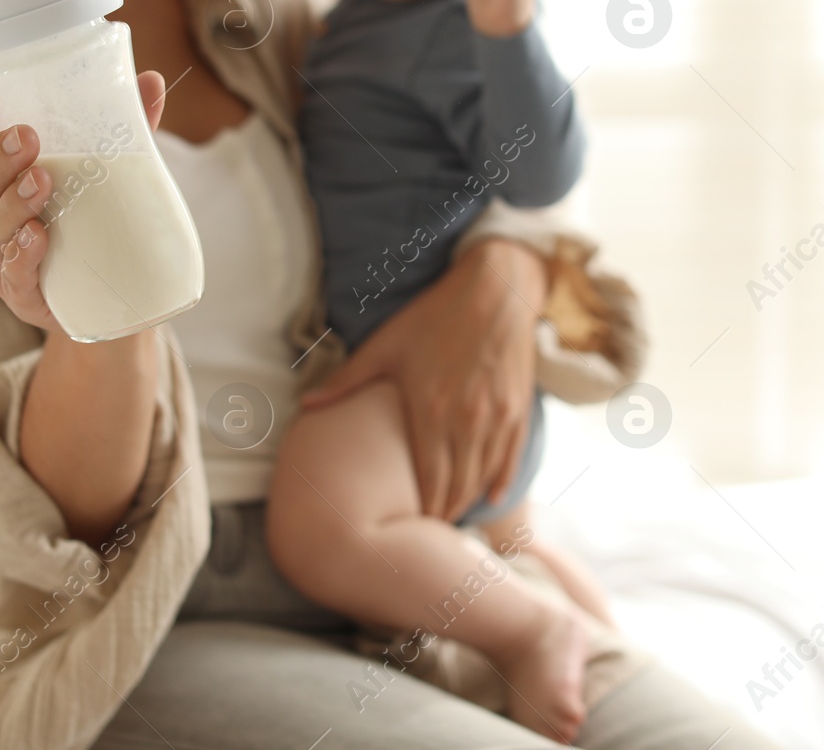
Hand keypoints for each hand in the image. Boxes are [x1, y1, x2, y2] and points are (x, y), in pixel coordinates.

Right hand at [0, 70, 166, 330]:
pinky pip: (14, 273)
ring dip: (14, 203)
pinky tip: (36, 236)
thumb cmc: (91, 223)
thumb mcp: (109, 175)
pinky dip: (23, 254)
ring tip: (40, 180)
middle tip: (26, 138)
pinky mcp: (19, 293)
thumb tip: (152, 81)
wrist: (104, 298)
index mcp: (2, 179)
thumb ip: (127, 131)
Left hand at [301, 238, 546, 519]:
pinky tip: (491, 498)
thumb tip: (305, 404)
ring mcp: (496, 417)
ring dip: (468, 502)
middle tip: (429, 534)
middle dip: (442, 513)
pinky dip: (500, 482)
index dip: (422, 509)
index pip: (427, 479)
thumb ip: (346, 381)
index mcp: (430, 410)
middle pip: (456, 485)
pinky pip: (510, 458)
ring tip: (453, 521)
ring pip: (482, 476)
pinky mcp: (518, 409)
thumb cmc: (435, 316)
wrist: (496, 289)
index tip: (411, 527)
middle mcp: (466, 420)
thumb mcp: (386, 345)